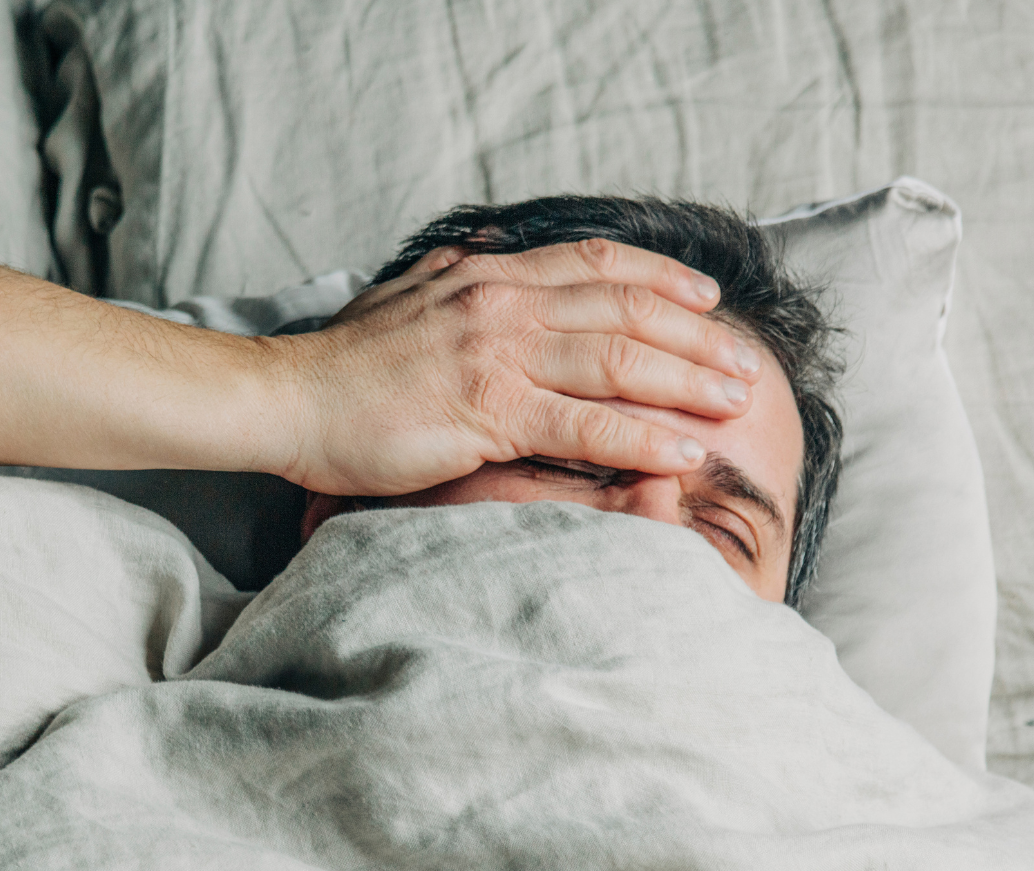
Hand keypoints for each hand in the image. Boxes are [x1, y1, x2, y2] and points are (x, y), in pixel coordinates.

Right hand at [266, 238, 765, 495]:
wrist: (288, 399)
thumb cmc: (341, 365)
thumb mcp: (401, 298)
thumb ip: (447, 277)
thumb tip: (474, 257)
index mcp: (487, 276)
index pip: (595, 262)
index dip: (660, 276)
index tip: (706, 297)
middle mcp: (502, 304)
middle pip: (625, 308)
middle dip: (696, 334)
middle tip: (744, 362)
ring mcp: (497, 355)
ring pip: (619, 360)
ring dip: (688, 380)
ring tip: (735, 402)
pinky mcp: (488, 411)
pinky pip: (586, 423)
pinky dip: (644, 435)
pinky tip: (684, 450)